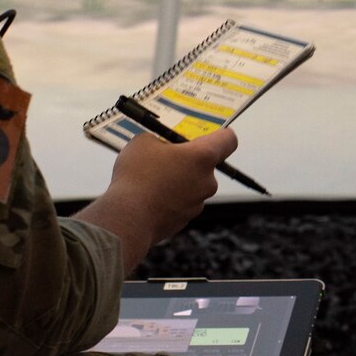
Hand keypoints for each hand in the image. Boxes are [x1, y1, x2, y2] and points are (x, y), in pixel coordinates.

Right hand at [74, 127, 239, 272]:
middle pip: (205, 165)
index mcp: (202, 156)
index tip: (204, 135)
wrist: (127, 219)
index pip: (228, 140)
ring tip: (149, 180)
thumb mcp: (142, 142)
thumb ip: (158, 140)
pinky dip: (168, 199)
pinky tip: (147, 198)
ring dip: (176, 181)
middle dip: (186, 160)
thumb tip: (159, 145)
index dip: (219, 135)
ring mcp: (198, 203)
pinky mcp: (185, 220)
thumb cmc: (136, 176)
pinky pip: (180, 203)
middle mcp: (207, 181)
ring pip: (191, 185)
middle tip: (163, 158)